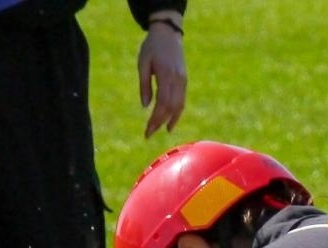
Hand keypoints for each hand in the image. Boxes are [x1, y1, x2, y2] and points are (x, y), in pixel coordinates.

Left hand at [137, 21, 187, 137]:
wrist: (168, 33)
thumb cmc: (152, 47)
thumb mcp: (143, 64)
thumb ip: (144, 85)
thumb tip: (145, 106)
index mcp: (166, 75)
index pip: (162, 104)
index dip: (155, 120)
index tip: (147, 131)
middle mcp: (177, 79)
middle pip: (170, 108)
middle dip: (160, 123)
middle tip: (149, 134)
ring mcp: (183, 80)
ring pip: (179, 106)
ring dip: (170, 120)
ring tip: (162, 131)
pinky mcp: (184, 80)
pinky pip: (182, 100)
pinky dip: (177, 112)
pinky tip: (170, 121)